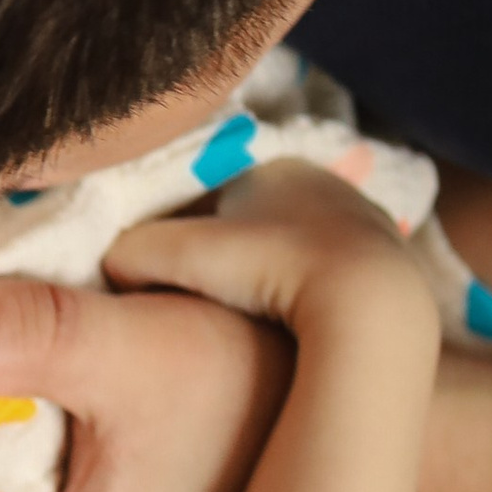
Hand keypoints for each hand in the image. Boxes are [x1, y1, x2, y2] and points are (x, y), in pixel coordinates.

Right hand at [103, 161, 436, 336]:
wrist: (363, 301)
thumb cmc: (262, 267)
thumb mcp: (165, 256)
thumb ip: (124, 253)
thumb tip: (107, 267)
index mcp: (267, 167)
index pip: (202, 199)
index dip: (172, 237)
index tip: (158, 276)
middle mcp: (319, 181)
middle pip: (247, 222)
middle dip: (220, 256)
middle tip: (195, 299)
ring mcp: (359, 219)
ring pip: (289, 247)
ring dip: (264, 276)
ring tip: (242, 317)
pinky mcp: (384, 261)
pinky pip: (325, 272)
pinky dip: (302, 291)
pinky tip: (288, 324)